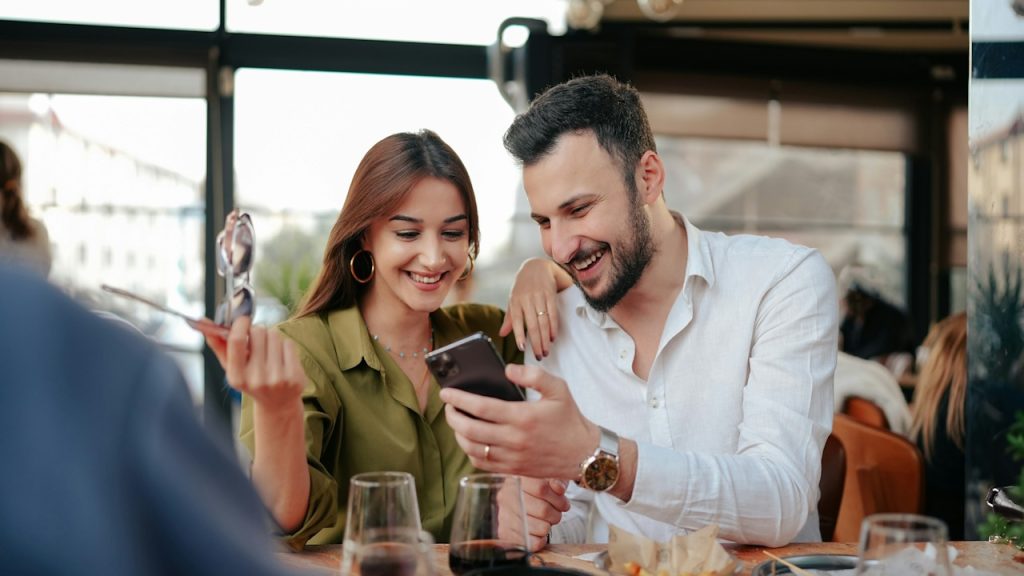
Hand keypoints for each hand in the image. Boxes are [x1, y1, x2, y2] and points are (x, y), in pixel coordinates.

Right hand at [196, 316, 305, 412]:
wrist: (278, 404)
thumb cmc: (250, 379)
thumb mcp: (232, 367)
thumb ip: (218, 344)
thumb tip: (203, 320)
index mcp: (236, 378)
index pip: (236, 341)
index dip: (240, 324)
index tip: (243, 319)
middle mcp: (256, 380)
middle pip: (258, 332)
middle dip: (257, 331)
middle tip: (257, 341)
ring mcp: (278, 379)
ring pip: (275, 335)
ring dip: (271, 337)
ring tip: (269, 352)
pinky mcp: (295, 377)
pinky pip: (289, 344)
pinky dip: (285, 346)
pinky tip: (282, 359)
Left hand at [440, 364, 597, 479]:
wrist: (584, 453)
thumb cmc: (569, 419)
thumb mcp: (559, 389)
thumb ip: (533, 375)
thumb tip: (507, 370)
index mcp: (523, 417)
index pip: (481, 408)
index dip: (459, 399)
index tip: (446, 393)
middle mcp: (514, 439)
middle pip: (470, 430)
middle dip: (452, 417)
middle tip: (448, 406)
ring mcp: (512, 457)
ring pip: (472, 449)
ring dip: (458, 434)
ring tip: (456, 421)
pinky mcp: (513, 470)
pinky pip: (482, 464)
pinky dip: (470, 452)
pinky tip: (470, 440)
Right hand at [498, 477, 569, 551]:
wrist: (522, 499)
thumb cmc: (540, 487)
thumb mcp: (551, 478)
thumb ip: (557, 480)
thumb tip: (558, 488)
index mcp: (518, 478)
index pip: (541, 488)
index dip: (558, 498)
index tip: (563, 503)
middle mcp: (507, 495)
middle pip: (543, 510)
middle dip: (556, 514)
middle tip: (557, 512)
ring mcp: (504, 514)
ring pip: (540, 527)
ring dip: (549, 526)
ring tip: (547, 521)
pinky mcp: (505, 532)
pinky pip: (532, 543)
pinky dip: (541, 539)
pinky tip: (540, 531)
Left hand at [500, 258, 561, 359]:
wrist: (537, 265)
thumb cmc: (523, 286)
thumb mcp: (513, 299)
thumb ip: (510, 318)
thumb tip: (502, 334)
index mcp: (515, 301)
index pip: (516, 320)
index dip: (519, 335)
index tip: (523, 349)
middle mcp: (527, 299)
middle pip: (532, 324)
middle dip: (536, 342)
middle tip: (539, 355)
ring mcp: (539, 296)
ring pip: (543, 321)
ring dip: (545, 338)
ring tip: (546, 350)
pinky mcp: (550, 294)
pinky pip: (553, 313)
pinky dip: (554, 327)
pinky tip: (553, 337)